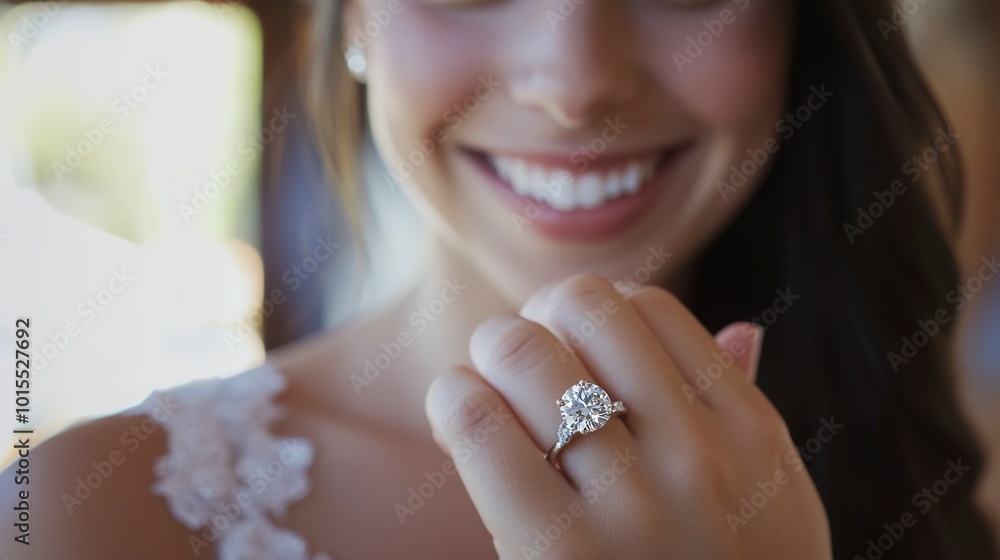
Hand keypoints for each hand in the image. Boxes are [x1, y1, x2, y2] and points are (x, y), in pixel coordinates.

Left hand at [425, 275, 830, 558]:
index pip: (645, 309)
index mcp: (751, 436)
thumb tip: (746, 327)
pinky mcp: (558, 555)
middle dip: (533, 324)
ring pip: (524, 354)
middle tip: (513, 363)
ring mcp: (632, 508)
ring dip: (486, 358)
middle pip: (582, 309)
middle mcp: (698, 460)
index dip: (587, 315)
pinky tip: (457, 420)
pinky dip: (454, 403)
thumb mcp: (768, 506)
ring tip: (478, 392)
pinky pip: (478, 424)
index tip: (565, 349)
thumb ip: (747, 412)